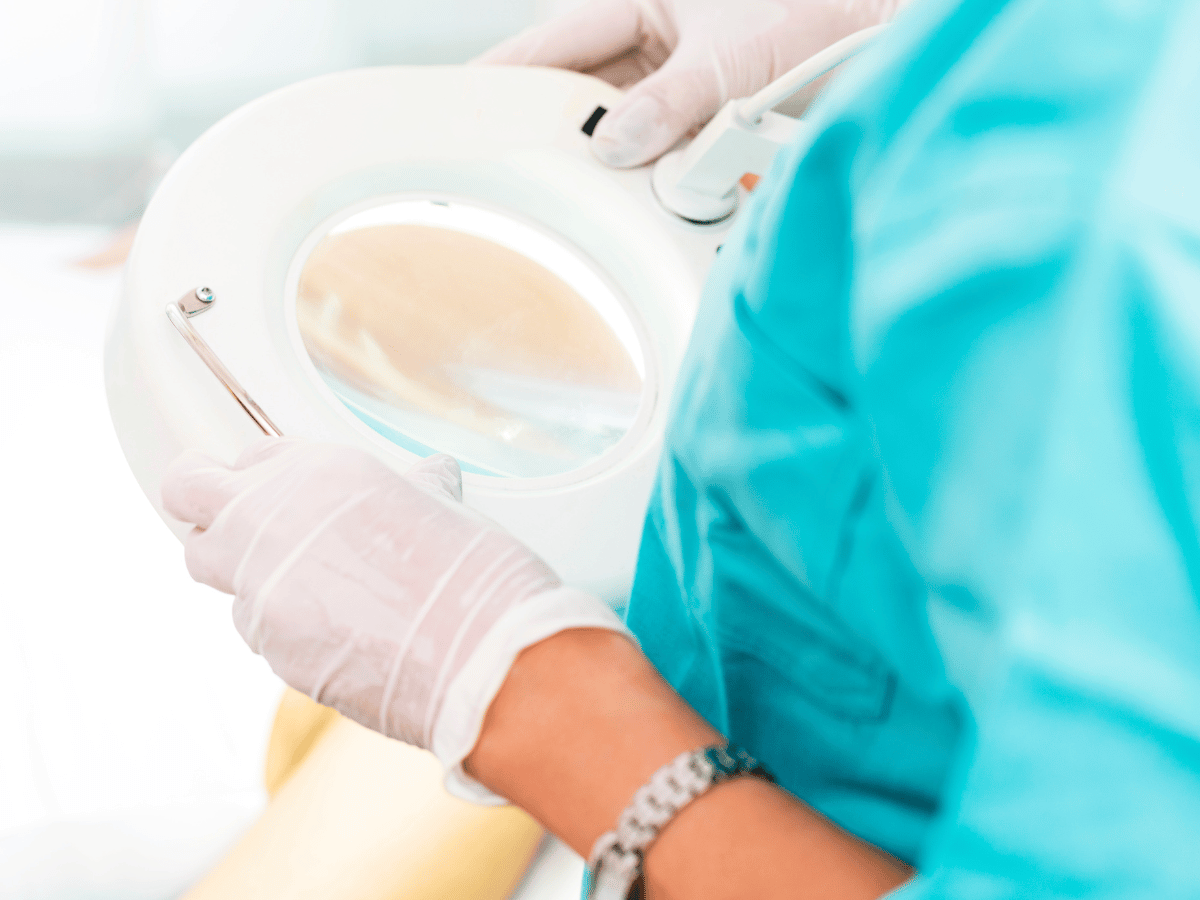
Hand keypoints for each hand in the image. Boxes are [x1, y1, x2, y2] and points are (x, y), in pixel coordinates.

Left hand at [161, 438, 624, 791]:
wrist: (486, 655)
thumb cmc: (475, 573)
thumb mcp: (440, 504)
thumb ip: (409, 489)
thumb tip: (429, 478)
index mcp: (316, 471)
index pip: (242, 459)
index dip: (257, 479)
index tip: (271, 494)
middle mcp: (272, 521)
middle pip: (189, 503)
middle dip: (209, 514)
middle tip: (246, 531)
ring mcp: (262, 588)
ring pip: (222, 579)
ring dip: (258, 583)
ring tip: (323, 597)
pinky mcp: (270, 649)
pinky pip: (262, 633)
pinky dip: (291, 631)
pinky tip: (346, 637)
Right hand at [477, 0, 903, 166]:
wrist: (877, 31)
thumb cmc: (814, 10)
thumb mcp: (730, 59)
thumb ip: (671, 103)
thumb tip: (614, 145)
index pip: (554, 43)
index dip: (507, 77)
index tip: (462, 107)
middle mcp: (652, 37)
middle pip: (579, 91)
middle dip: (560, 131)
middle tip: (520, 170)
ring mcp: (674, 77)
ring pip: (619, 125)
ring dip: (611, 159)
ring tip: (583, 189)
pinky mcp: (701, 113)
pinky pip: (658, 146)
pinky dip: (651, 172)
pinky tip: (639, 192)